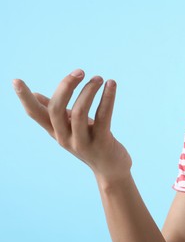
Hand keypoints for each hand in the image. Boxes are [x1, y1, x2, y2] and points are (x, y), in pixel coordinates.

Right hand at [13, 69, 131, 180]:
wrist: (111, 170)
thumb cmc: (90, 143)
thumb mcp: (70, 128)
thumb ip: (55, 113)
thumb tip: (36, 95)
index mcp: (56, 131)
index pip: (35, 114)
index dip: (25, 98)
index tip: (16, 80)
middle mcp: (65, 138)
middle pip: (56, 109)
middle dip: (66, 86)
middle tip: (80, 71)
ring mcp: (83, 142)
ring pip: (80, 112)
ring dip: (89, 90)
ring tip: (99, 78)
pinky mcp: (102, 142)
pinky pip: (103, 116)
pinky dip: (108, 98)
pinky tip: (112, 84)